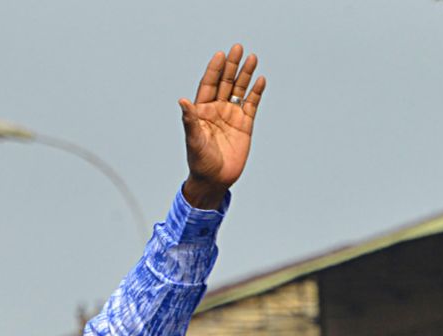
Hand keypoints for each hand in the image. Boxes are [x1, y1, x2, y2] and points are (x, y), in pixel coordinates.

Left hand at [180, 44, 265, 208]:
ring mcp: (232, 116)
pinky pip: (251, 105)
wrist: (215, 181)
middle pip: (225, 82)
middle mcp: (217, 109)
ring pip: (239, 90)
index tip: (220, 55)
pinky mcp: (245, 126)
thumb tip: (182, 100)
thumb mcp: (193, 141)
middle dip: (232, 66)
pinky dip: (256, 93)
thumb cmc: (200, 162)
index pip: (209, 84)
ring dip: (245, 75)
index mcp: (202, 110)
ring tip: (252, 58)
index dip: (215, 70)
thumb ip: (190, 120)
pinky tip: (260, 80)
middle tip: (238, 48)